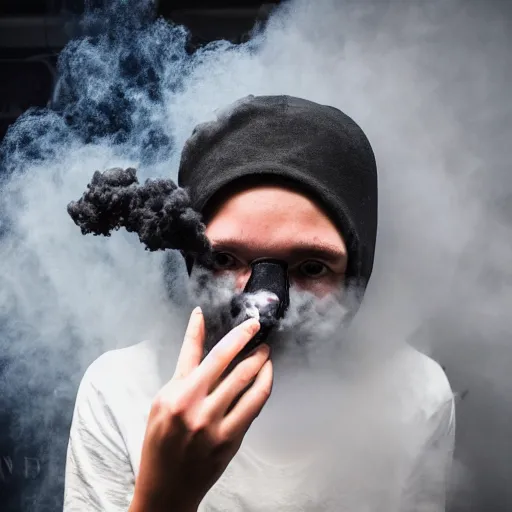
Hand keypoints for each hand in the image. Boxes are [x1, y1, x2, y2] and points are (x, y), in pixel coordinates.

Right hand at [130, 307, 272, 511]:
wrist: (166, 487)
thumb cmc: (160, 439)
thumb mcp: (163, 400)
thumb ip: (185, 366)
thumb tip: (197, 328)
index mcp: (175, 395)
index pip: (201, 352)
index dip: (225, 332)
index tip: (242, 319)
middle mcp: (195, 408)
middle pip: (229, 363)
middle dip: (248, 340)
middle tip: (257, 328)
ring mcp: (214, 426)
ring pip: (246, 383)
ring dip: (261, 362)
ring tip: (265, 352)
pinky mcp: (231, 440)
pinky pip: (253, 406)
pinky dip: (263, 386)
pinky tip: (265, 376)